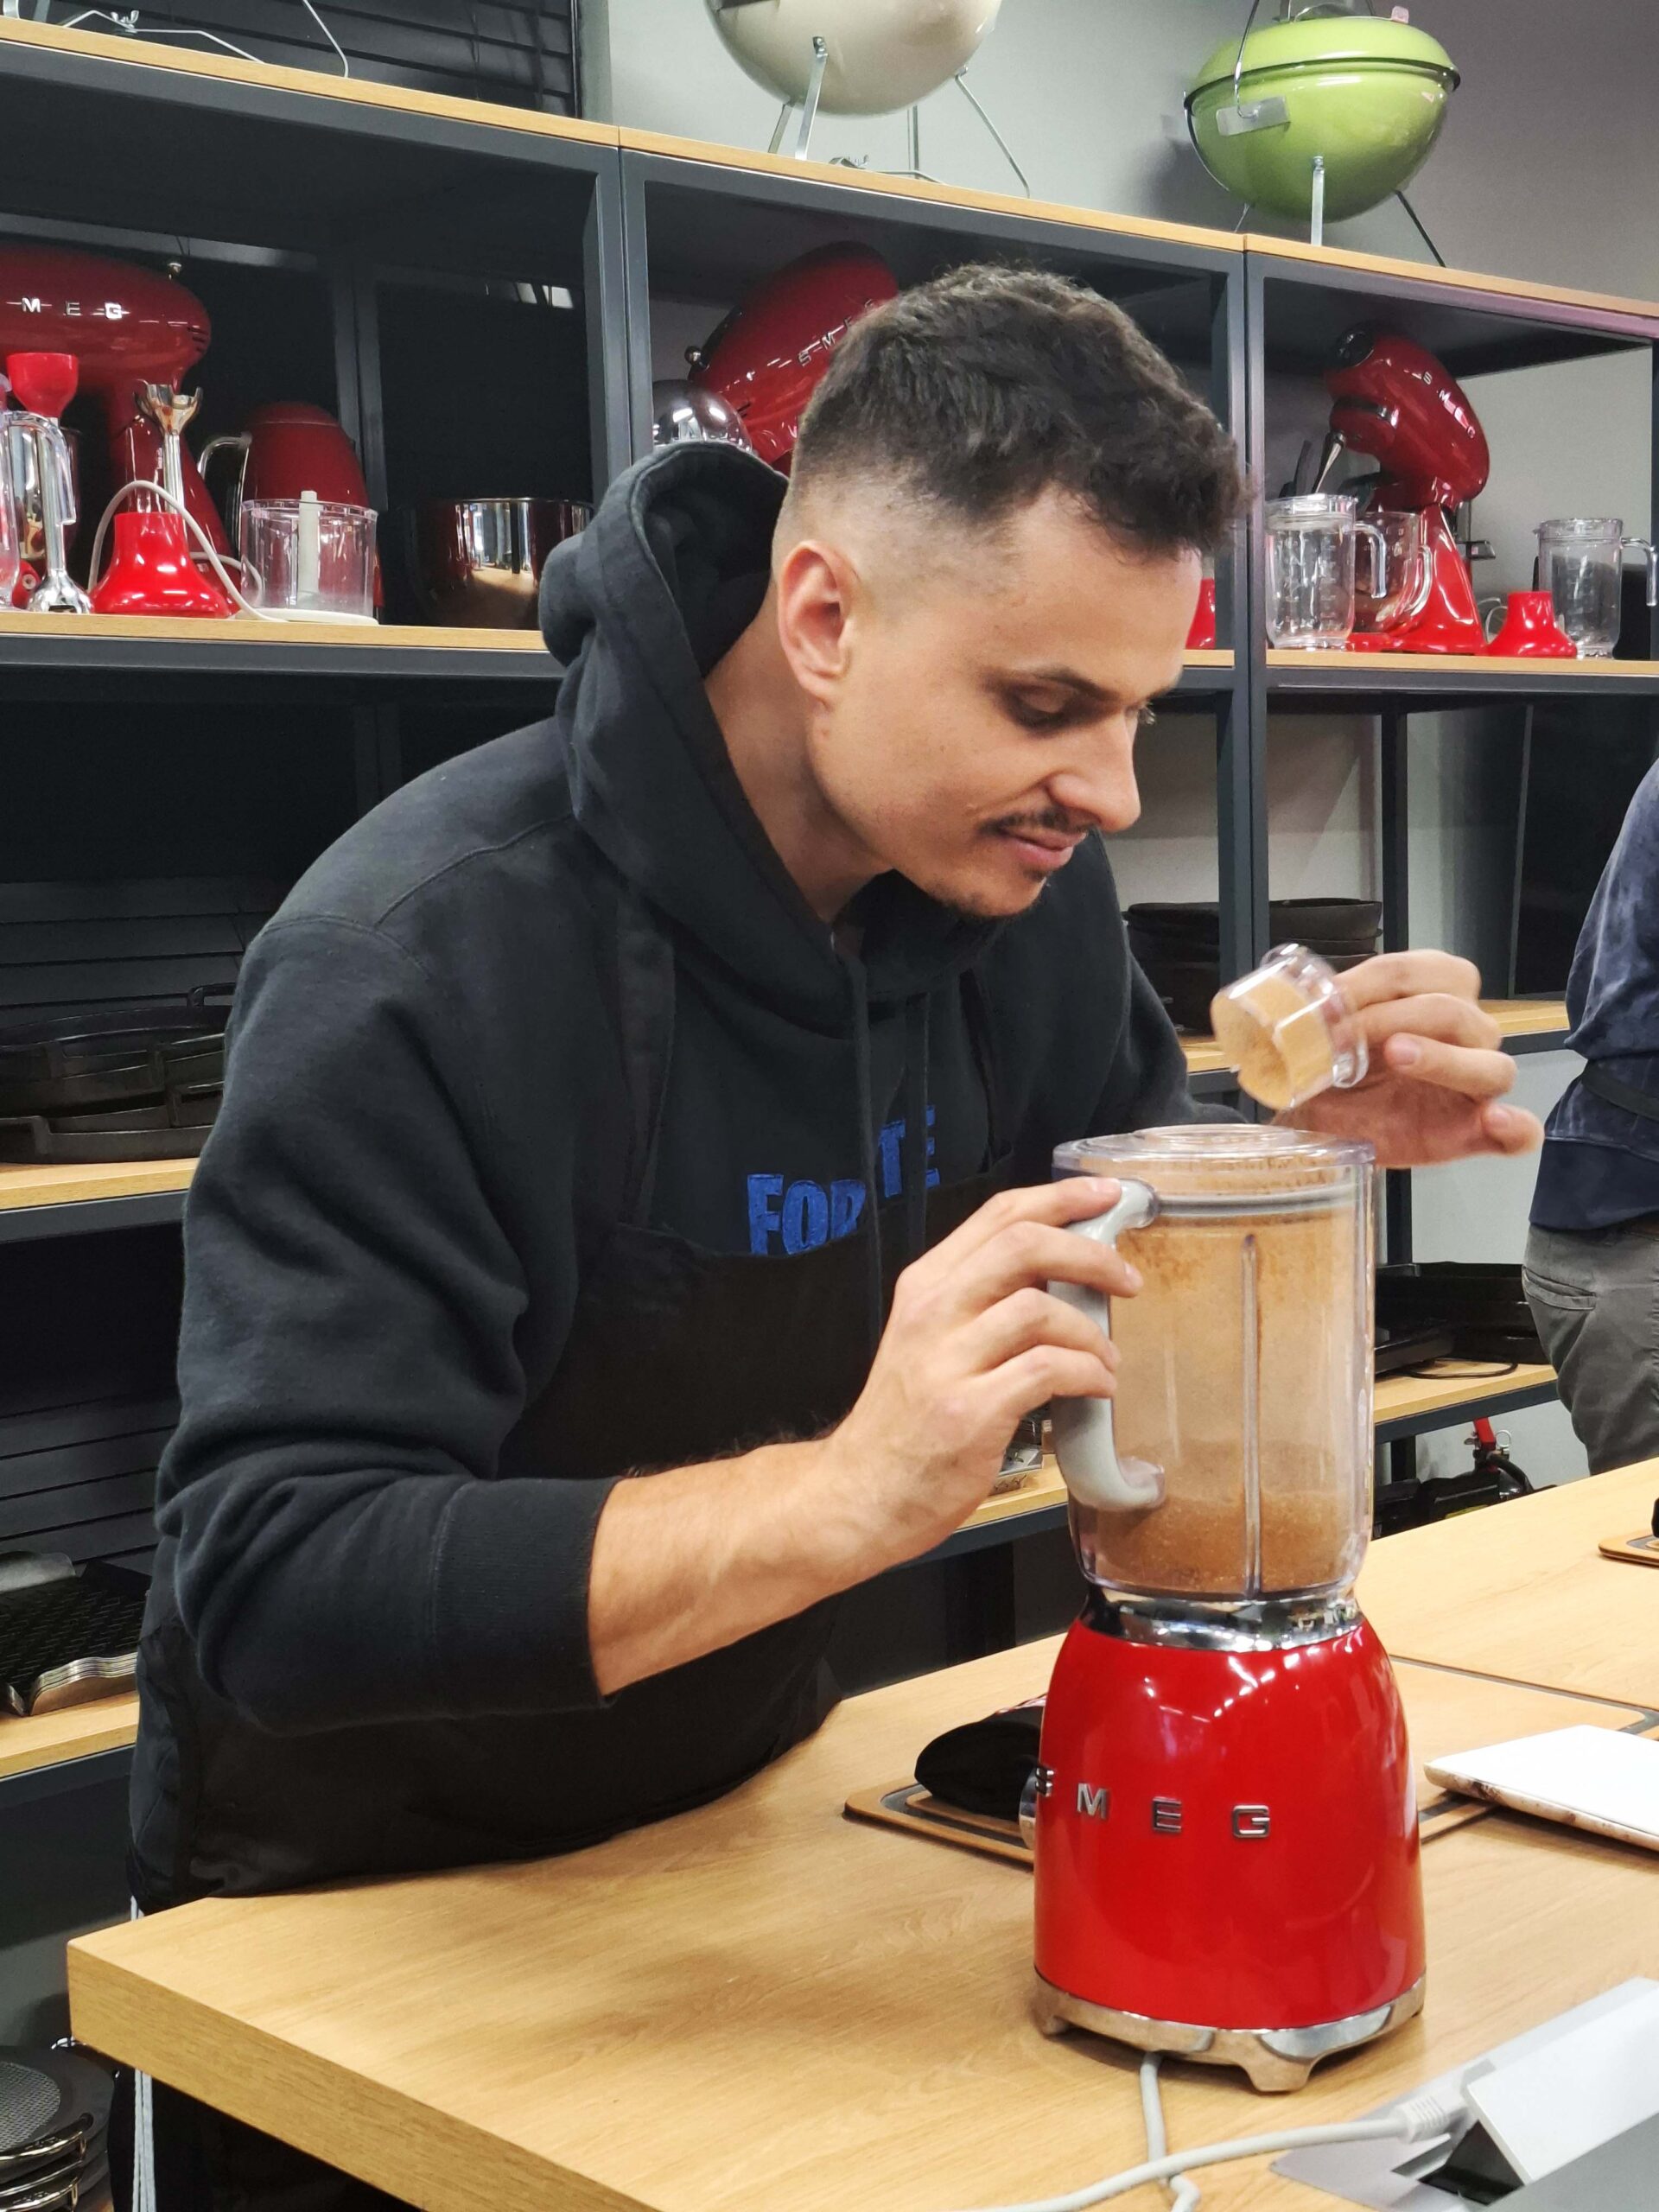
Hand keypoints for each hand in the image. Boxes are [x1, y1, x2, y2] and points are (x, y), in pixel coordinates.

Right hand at [814, 1178, 1134, 1569]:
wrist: (861, 1492)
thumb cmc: (907, 1420)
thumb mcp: (929, 1339)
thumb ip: (980, 1301)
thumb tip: (1059, 1272)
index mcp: (926, 1285)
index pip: (999, 1216)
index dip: (1060, 1198)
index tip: (1106, 1196)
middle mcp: (932, 1312)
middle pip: (1023, 1246)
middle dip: (1091, 1255)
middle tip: (1128, 1280)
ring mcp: (947, 1362)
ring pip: (1040, 1310)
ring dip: (1091, 1333)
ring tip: (1106, 1360)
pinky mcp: (969, 1412)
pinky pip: (1047, 1371)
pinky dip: (1087, 1375)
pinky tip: (1096, 1388)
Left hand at [1283, 951, 1542, 1167]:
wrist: (1321, 1123)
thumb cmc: (1332, 1070)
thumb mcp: (1321, 1036)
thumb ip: (1322, 1015)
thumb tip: (1303, 1005)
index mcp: (1433, 993)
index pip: (1420, 972)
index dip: (1375, 982)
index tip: (1330, 999)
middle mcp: (1466, 1033)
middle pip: (1455, 1013)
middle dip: (1394, 1018)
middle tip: (1344, 1036)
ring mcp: (1475, 1084)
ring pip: (1491, 1065)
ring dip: (1443, 1059)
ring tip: (1399, 1055)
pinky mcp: (1476, 1132)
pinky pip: (1521, 1133)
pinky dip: (1514, 1126)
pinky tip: (1492, 1120)